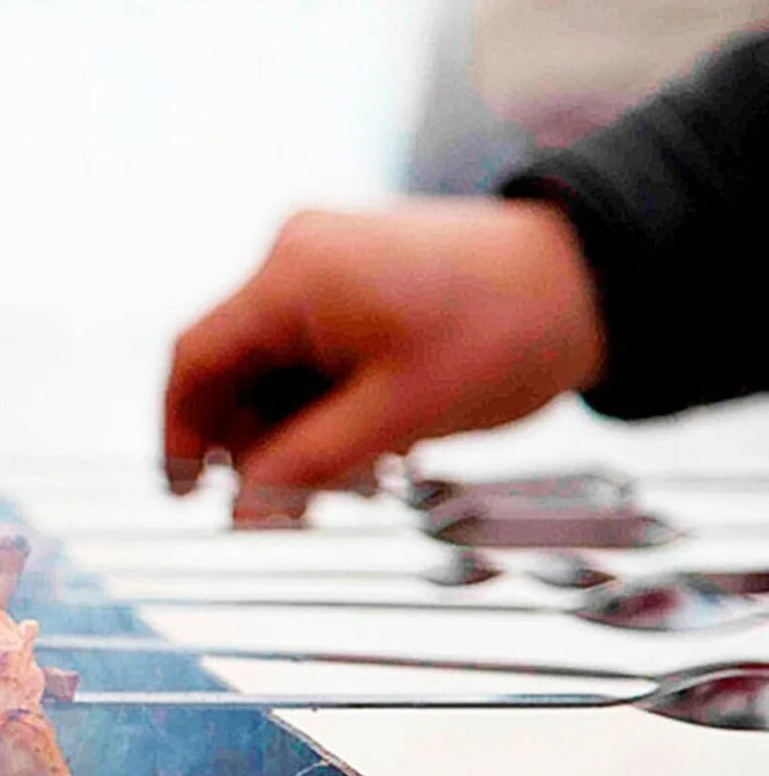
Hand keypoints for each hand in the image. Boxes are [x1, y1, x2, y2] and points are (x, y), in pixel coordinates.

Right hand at [163, 199, 605, 518]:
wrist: (596, 276)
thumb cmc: (508, 331)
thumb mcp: (402, 414)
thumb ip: (310, 465)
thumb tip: (241, 517)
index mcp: (293, 277)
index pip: (194, 359)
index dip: (179, 434)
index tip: (188, 496)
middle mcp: (295, 258)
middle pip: (233, 366)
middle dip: (253, 442)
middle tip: (295, 505)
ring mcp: (325, 263)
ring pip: (273, 365)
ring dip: (294, 428)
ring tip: (354, 476)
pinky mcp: (355, 277)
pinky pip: (309, 349)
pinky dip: (324, 400)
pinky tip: (369, 441)